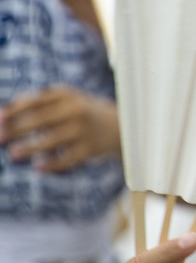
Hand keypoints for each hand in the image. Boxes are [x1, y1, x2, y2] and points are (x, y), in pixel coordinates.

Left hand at [0, 86, 119, 171]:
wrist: (117, 126)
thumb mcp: (63, 101)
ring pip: (53, 140)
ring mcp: (83, 130)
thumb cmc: (78, 112)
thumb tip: (2, 115)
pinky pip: (68, 159)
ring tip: (13, 154)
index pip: (36, 101)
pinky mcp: (89, 149)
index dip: (15, 110)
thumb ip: (36, 104)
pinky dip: (53, 164)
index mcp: (66, 95)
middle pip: (42, 119)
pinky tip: (39, 167)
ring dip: (31, 148)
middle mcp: (76, 110)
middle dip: (17, 129)